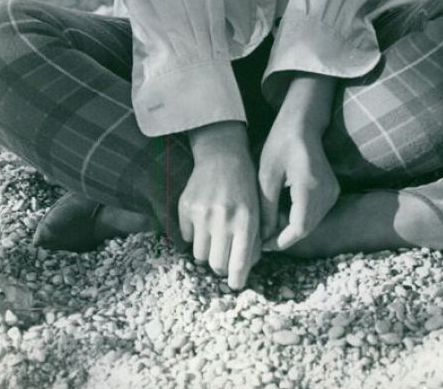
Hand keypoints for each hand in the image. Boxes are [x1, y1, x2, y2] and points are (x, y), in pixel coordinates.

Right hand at [179, 121, 260, 289]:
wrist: (222, 156)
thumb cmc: (245, 187)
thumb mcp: (257, 212)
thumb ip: (253, 241)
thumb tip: (242, 270)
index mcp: (245, 221)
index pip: (238, 264)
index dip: (236, 281)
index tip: (235, 285)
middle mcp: (223, 218)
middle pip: (216, 265)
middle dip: (221, 266)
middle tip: (224, 257)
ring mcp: (202, 213)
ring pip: (199, 255)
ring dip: (207, 250)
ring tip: (214, 235)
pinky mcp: (185, 207)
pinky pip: (187, 238)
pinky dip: (195, 234)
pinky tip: (203, 219)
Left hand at [258, 75, 339, 251]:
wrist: (303, 123)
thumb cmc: (281, 143)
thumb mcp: (266, 175)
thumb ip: (265, 207)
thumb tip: (262, 236)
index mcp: (309, 186)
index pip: (299, 227)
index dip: (280, 240)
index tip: (262, 244)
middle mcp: (326, 192)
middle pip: (306, 228)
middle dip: (283, 235)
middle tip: (262, 236)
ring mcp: (332, 192)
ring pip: (311, 223)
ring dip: (291, 227)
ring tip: (269, 222)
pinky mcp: (332, 191)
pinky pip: (315, 214)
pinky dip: (299, 218)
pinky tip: (282, 211)